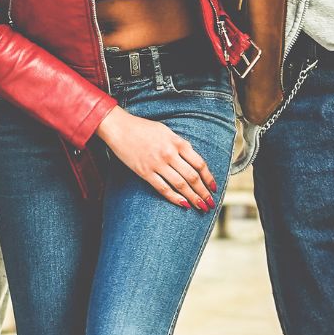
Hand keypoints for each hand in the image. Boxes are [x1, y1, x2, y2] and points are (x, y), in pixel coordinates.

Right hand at [95, 105, 216, 209]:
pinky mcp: (145, 172)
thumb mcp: (166, 131)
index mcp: (176, 142)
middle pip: (192, 177)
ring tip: (201, 207)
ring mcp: (157, 164)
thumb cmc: (142, 128)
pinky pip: (163, 188)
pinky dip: (175, 198)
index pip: (199, 163)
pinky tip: (183, 204)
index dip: (209, 177)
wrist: (120, 128)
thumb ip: (179, 144)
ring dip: (193, 198)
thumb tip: (192, 160)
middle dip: (204, 192)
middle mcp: (169, 153)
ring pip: (180, 185)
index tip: (214, 187)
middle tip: (210, 203)